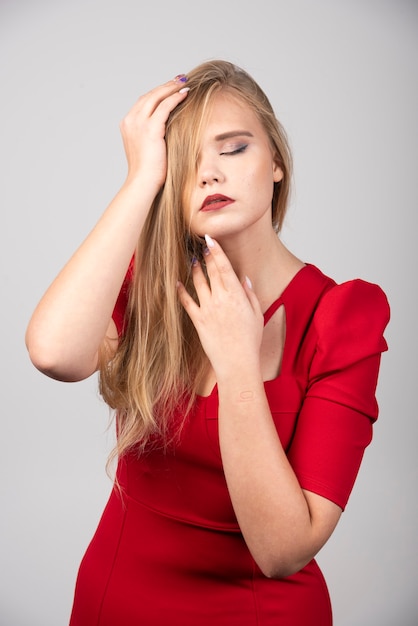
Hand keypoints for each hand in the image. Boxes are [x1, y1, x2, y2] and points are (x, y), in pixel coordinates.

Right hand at [119, 76, 188, 190]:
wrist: (143, 182)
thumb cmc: (147, 172)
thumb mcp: (147, 148)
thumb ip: (152, 135)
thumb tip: (167, 130)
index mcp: (128, 124)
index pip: (144, 102)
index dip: (158, 93)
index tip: (170, 88)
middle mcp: (130, 120)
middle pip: (149, 95)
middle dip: (165, 86)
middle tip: (180, 79)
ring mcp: (139, 123)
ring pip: (156, 97)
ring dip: (171, 87)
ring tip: (184, 82)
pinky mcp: (151, 129)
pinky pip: (165, 107)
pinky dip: (175, 98)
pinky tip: (185, 94)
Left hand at [177, 236, 263, 379]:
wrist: (237, 362)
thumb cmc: (250, 340)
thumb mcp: (257, 314)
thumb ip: (249, 294)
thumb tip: (243, 279)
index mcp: (236, 295)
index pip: (224, 267)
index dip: (217, 251)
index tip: (210, 239)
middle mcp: (220, 298)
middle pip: (211, 271)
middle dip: (206, 255)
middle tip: (201, 244)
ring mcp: (207, 309)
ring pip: (198, 282)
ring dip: (195, 269)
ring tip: (193, 259)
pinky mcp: (198, 320)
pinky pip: (187, 302)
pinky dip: (181, 291)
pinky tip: (178, 283)